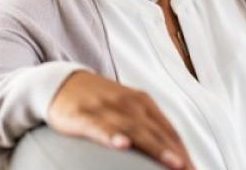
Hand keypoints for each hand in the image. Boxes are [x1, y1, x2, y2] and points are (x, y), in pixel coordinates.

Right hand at [47, 71, 194, 169]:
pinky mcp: (84, 115)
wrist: (61, 82)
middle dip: (176, 155)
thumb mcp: (126, 110)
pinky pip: (100, 127)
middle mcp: (129, 103)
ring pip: (135, 130)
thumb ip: (146, 129)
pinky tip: (122, 144)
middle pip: (157, 132)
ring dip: (155, 148)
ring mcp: (107, 108)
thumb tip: (170, 156)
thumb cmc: (100, 102)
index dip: (184, 152)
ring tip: (173, 163)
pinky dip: (112, 135)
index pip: (169, 131)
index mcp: (142, 103)